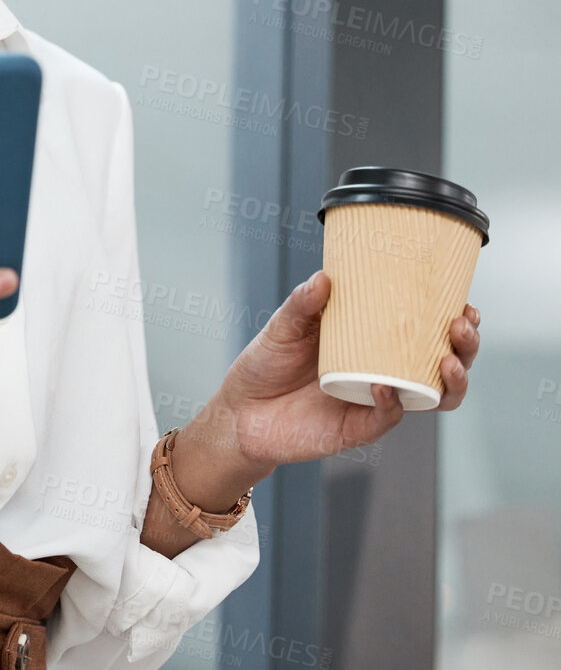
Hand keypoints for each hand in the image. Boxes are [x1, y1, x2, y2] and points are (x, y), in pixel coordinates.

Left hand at [195, 270, 481, 475]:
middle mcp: (382, 372)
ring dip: (450, 382)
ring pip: (429, 397)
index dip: (453, 321)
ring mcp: (374, 401)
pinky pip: (387, 418)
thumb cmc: (266, 364)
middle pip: (442, 364)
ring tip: (447, 361)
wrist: (240, 411)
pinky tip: (384, 386)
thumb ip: (302, 304)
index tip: (464, 304)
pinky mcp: (358, 428)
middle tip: (460, 328)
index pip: (425, 331)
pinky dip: (392, 402)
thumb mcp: (282, 327)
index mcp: (372, 343)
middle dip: (464, 348)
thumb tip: (324, 277)